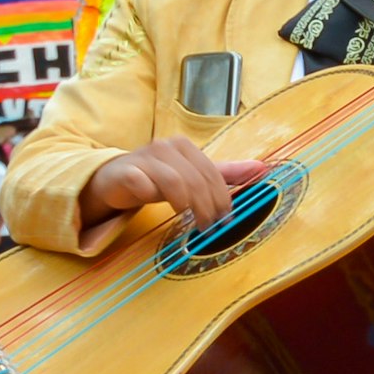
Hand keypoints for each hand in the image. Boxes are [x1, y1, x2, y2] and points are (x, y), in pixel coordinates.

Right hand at [79, 136, 268, 231]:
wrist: (111, 180)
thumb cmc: (155, 178)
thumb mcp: (190, 175)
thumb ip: (224, 173)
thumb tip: (261, 168)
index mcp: (184, 146)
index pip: (212, 173)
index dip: (223, 197)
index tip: (226, 218)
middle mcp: (165, 147)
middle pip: (196, 179)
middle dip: (208, 206)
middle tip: (210, 227)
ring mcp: (144, 158)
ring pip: (174, 181)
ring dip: (187, 205)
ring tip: (191, 222)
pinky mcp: (125, 171)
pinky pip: (142, 182)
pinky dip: (154, 195)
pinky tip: (162, 210)